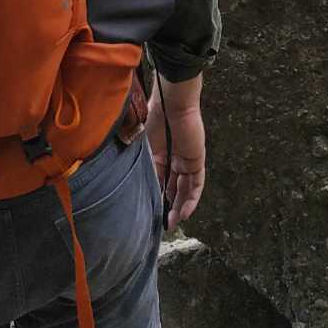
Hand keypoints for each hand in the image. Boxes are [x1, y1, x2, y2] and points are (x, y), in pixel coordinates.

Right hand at [146, 78, 205, 232]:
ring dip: (180, 206)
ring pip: (185, 188)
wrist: (171, 104)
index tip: (151, 213)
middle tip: (164, 223)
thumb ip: (142, 165)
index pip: (159, 180)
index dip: (156, 196)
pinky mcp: (197, 160)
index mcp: (159, 154)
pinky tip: (184, 212)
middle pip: (173, 187)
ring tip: (173, 222)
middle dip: (169, 205)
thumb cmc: (153, 120)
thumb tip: (131, 188)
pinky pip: (196, 183)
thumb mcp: (143, 147)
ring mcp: (186, 159)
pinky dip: (191, 199)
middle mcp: (174, 158)